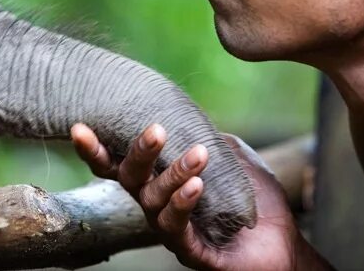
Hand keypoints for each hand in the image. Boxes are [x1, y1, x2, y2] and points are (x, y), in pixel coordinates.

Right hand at [71, 123, 327, 270]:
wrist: (284, 245)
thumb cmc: (254, 201)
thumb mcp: (231, 155)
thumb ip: (205, 133)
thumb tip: (186, 112)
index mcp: (158, 182)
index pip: (119, 164)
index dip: (95, 149)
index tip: (79, 127)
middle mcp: (155, 206)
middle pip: (130, 178)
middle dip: (139, 153)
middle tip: (156, 130)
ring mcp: (169, 230)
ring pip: (154, 200)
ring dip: (174, 173)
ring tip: (198, 155)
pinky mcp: (189, 251)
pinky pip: (175, 226)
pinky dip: (183, 202)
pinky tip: (196, 186)